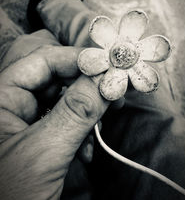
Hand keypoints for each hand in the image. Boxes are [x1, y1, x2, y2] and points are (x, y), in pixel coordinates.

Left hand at [0, 34, 108, 199]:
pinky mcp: (44, 137)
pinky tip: (86, 151)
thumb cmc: (9, 196)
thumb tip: (106, 78)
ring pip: (67, 100)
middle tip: (113, 93)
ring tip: (98, 130)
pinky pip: (69, 121)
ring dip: (88, 113)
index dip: (77, 59)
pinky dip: (83, 131)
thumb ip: (76, 112)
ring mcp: (30, 121)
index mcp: (2, 98)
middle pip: (58, 78)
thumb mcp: (43, 152)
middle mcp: (15, 104)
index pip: (43, 61)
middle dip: (87, 87)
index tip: (109, 64)